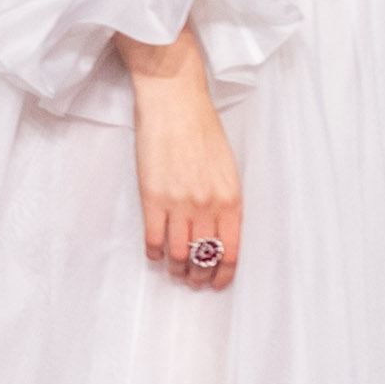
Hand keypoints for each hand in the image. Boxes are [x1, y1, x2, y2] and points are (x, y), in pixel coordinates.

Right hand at [129, 51, 240, 290]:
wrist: (174, 100)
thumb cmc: (201, 127)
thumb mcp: (226, 165)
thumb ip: (224, 198)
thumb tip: (217, 228)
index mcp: (231, 197)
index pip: (231, 251)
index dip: (223, 273)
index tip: (217, 283)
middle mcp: (207, 205)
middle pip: (205, 256)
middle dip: (199, 276)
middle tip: (194, 281)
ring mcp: (179, 203)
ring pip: (179, 254)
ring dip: (177, 269)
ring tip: (174, 271)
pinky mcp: (152, 197)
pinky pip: (154, 238)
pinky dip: (154, 252)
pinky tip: (155, 253)